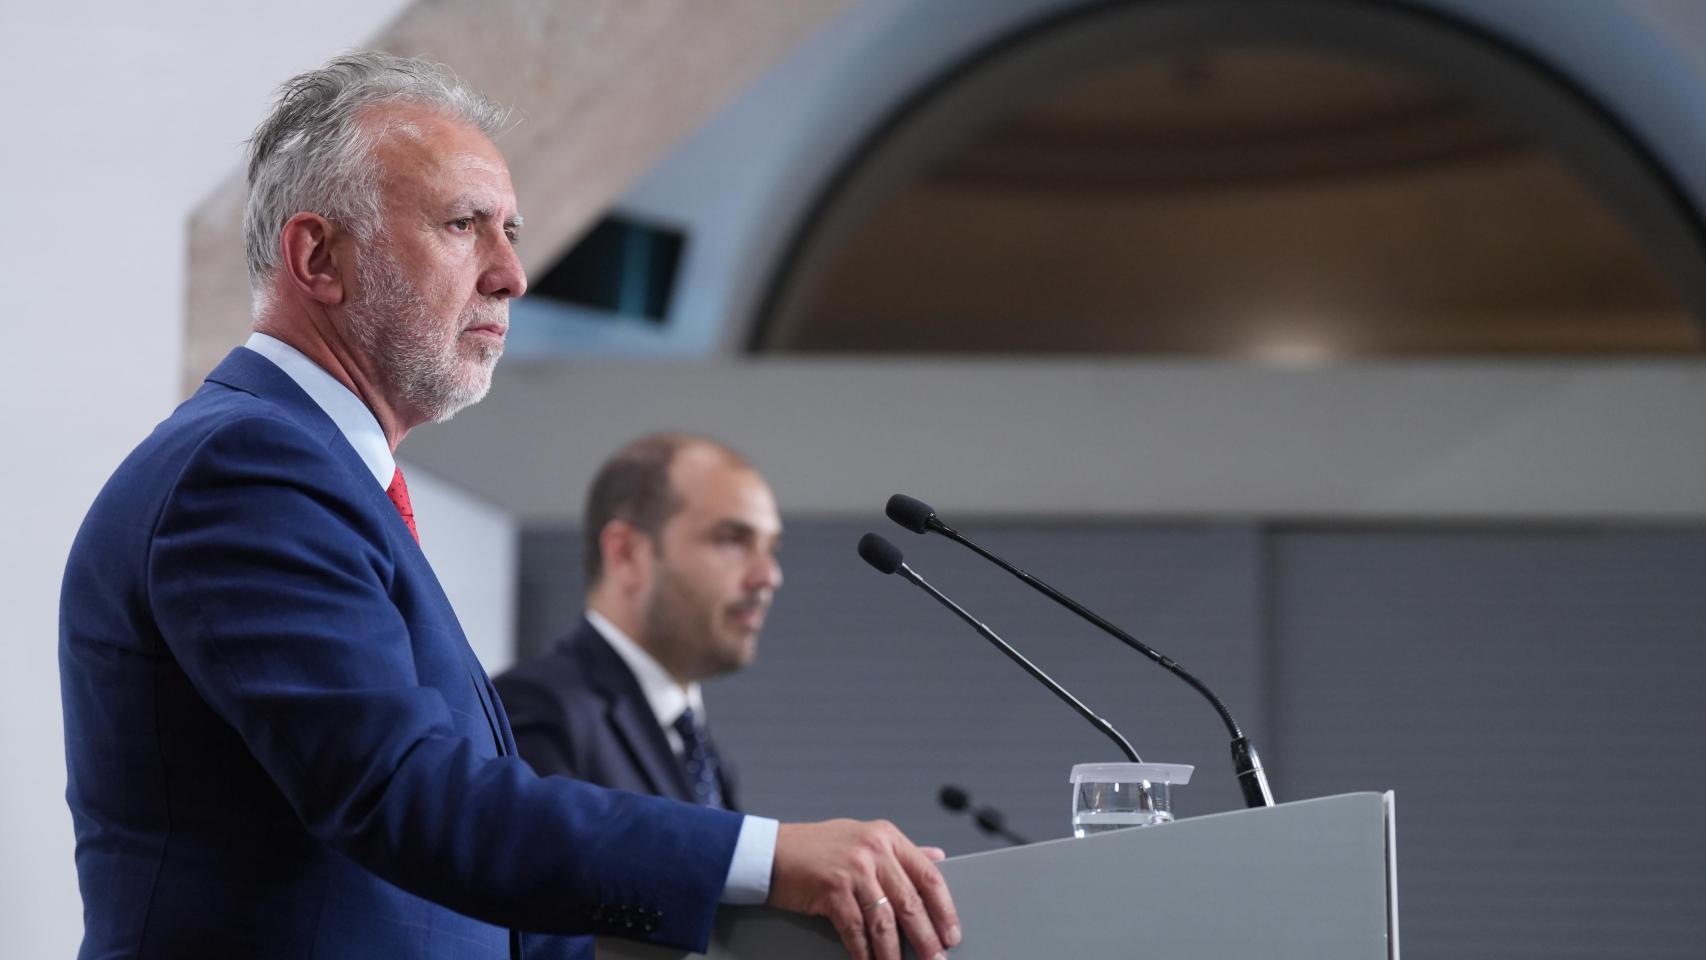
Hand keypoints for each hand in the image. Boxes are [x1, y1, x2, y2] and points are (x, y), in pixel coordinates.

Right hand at [769, 819, 960, 959]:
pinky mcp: (832, 890)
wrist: (771, 851)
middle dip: (926, 937)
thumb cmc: (816, 847)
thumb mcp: (863, 839)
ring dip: (895, 953)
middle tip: (937, 959)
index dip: (944, 908)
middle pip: (910, 902)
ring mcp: (853, 870)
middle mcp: (874, 850)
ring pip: (885, 921)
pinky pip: (856, 930)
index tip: (952, 933)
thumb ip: (900, 851)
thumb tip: (937, 857)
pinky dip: (864, 953)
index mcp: (887, 837)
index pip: (928, 875)